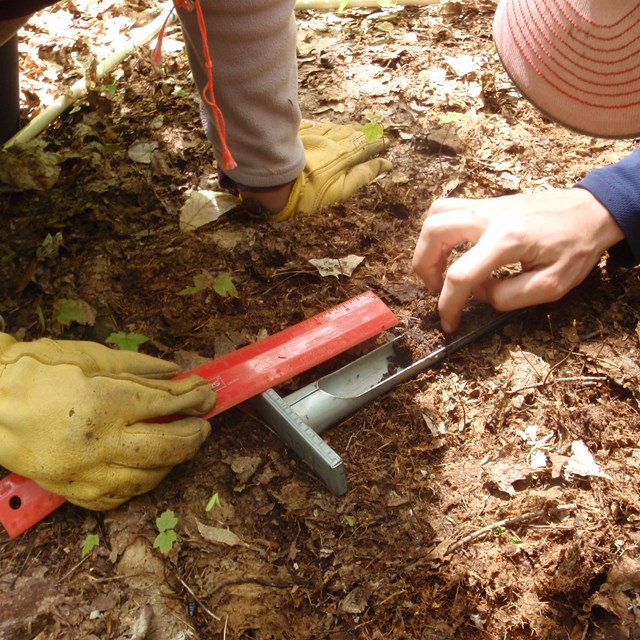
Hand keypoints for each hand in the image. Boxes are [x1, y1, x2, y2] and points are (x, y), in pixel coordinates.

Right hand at [0, 334, 215, 509]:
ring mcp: (85, 473)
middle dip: (194, 436)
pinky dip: (142, 483)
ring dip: (173, 461)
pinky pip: (119, 497)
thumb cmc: (38, 372)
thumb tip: (177, 374)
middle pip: (165, 447)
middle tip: (204, 425)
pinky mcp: (72, 491)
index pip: (165, 405)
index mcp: (103, 404)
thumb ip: (139, 367)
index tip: (208, 395)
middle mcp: (98, 444)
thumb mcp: (91, 356)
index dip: (194, 399)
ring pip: (147, 479)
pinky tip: (149, 467)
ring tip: (181, 444)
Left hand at [271, 120, 392, 220]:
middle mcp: (330, 140)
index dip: (377, 144)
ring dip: (345, 129)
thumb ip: (364, 175)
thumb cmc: (309, 192)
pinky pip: (314, 126)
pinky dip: (323, 127)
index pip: (366, 146)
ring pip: (334, 128)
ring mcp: (312, 135)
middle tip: (373, 132)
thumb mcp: (341, 189)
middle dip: (363, 134)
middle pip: (350, 134)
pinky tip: (324, 126)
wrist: (273, 179)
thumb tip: (386, 164)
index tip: (386, 142)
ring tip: (352, 129)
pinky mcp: (295, 134)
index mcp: (344, 155)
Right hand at [412, 188, 624, 332]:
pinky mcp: (487, 202)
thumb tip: (479, 293)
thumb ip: (510, 296)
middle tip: (437, 289)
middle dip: (425, 268)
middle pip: (434, 233)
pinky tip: (452, 249)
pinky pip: (447, 209)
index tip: (449, 322)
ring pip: (435, 215)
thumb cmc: (577, 247)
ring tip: (439, 268)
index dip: (448, 303)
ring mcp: (486, 205)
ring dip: (428, 246)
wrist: (593, 210)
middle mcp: (490, 217)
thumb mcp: (552, 285)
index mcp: (508, 240)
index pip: (461, 274)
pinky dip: (438, 231)